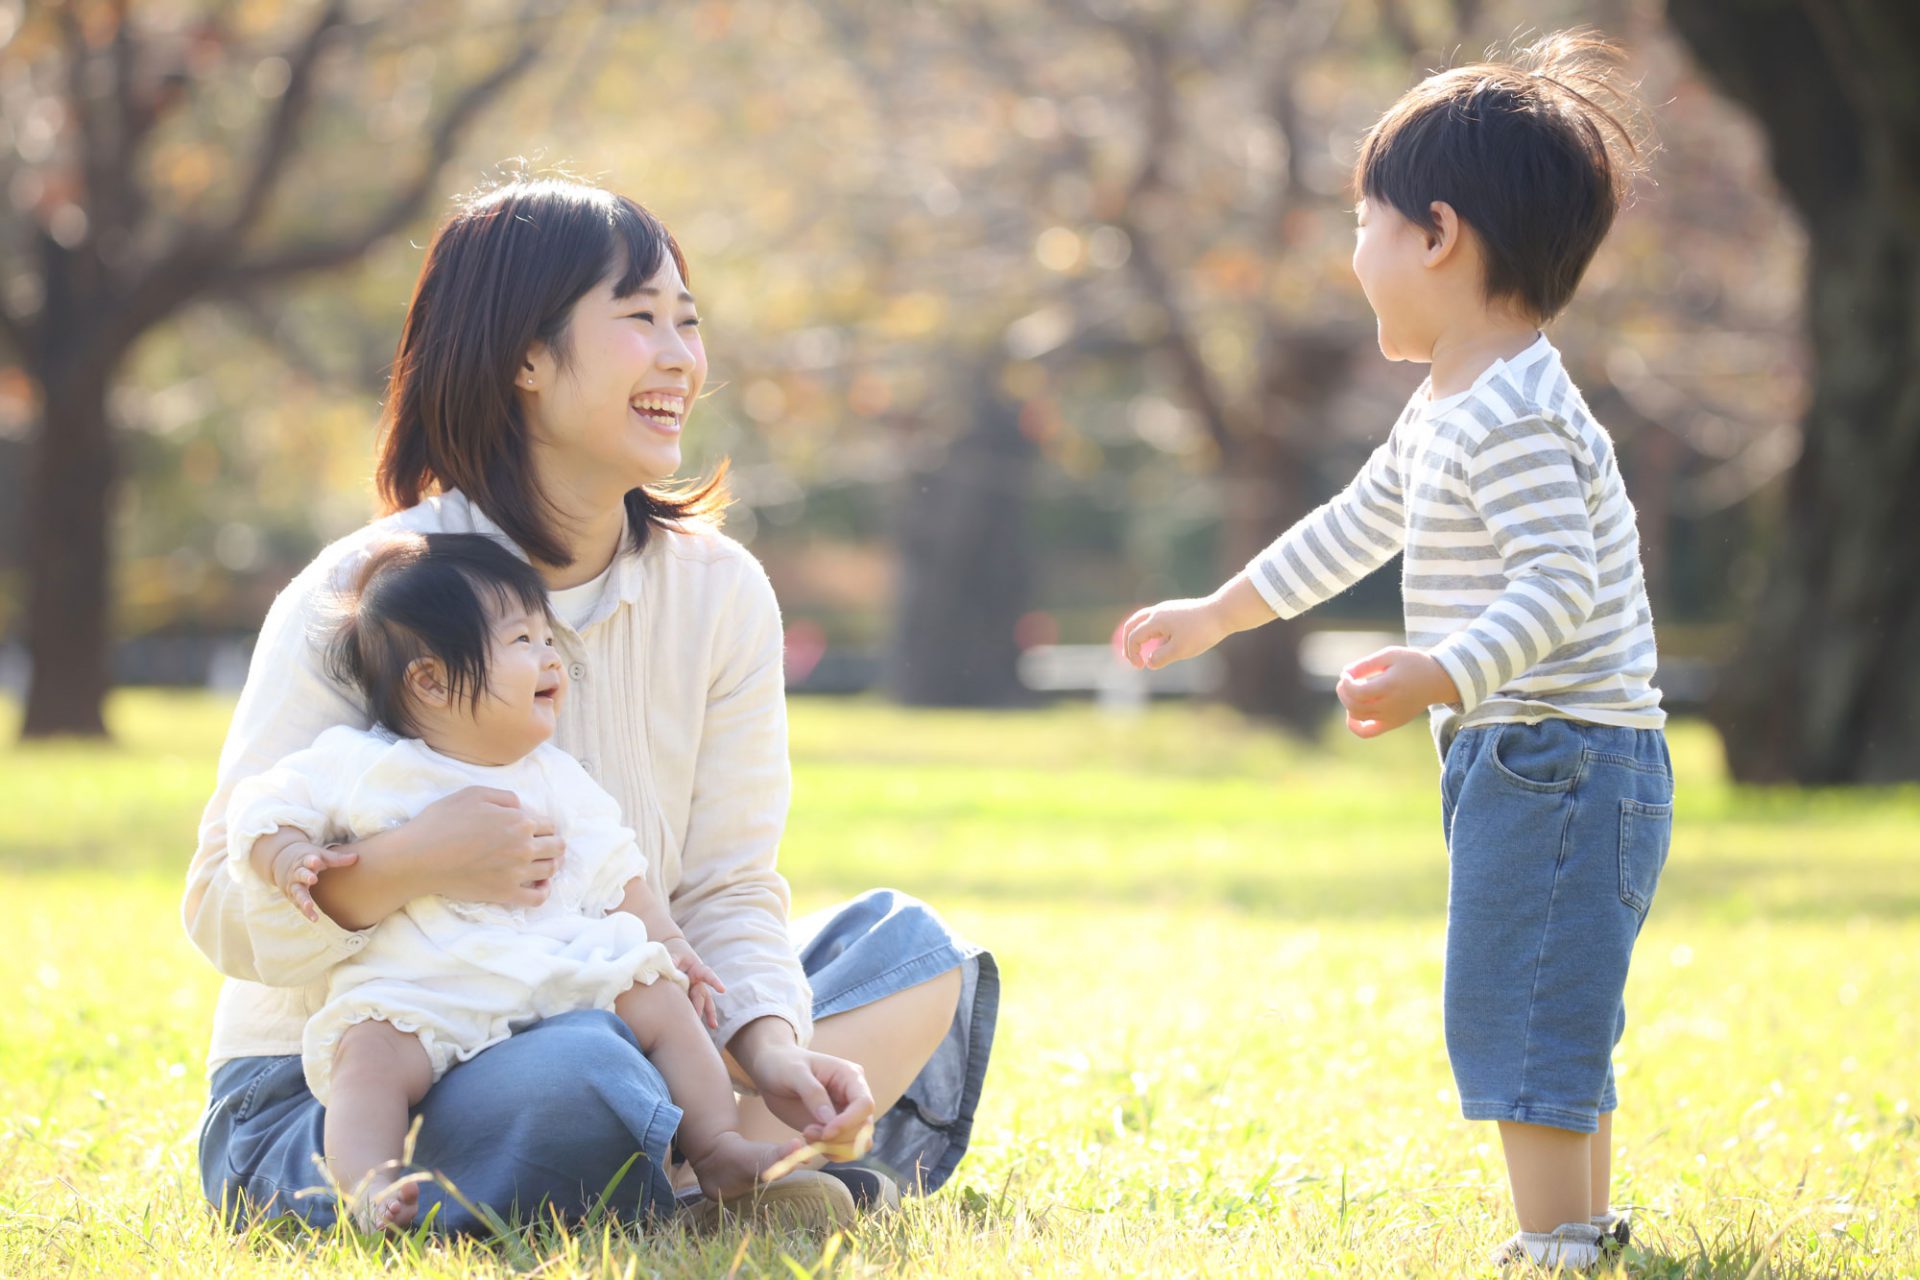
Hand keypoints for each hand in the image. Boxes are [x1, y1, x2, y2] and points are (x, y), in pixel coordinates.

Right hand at [266, 839, 359, 922]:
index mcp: (304, 861)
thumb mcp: (320, 856)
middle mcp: (297, 873)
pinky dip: (306, 912)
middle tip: (312, 879)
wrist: (280, 861)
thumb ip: (337, 859)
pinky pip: (299, 905)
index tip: (316, 860)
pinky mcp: (292, 897)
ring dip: (303, 899)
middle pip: (300, 874)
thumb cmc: (307, 859)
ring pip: (298, 892)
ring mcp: (293, 886)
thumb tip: (356, 857)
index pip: (308, 859)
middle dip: (306, 876)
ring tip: (309, 905)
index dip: (312, 860)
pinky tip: (315, 918)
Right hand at [400, 786, 564, 907]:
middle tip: (542, 846)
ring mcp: (517, 872)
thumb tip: (521, 807)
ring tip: (542, 864)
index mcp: (520, 821)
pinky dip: (544, 892)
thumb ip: (505, 798)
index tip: (534, 830)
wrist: (420, 857)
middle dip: (553, 844)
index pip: (548, 824)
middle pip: (557, 847)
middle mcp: (524, 847)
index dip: (542, 826)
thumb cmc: (443, 821)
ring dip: (551, 865)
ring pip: (551, 870)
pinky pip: (538, 898)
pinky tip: (539, 886)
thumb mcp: (474, 794)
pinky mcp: (505, 893)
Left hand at [665, 937, 724, 1029]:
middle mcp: (699, 981)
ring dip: (708, 1014)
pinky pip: (696, 1006)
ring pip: (704, 1002)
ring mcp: (697, 989)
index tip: (722, 990)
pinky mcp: (692, 996)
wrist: (676, 954)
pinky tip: (699, 1027)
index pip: (707, 974)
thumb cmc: (676, 954)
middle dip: (701, 1006)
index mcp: (697, 969)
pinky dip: (697, 1015)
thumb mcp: (674, 955)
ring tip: (713, 1026)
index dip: (714, 982)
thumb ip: (672, 961)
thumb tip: (668, 965)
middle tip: (696, 1017)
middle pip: (702, 994)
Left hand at [736, 1029, 876, 1161]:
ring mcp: (846, 1114)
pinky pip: (844, 1149)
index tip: (826, 1132)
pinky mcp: (834, 1128)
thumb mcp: (794, 1072)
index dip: (849, 1122)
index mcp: (850, 1076)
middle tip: (807, 1132)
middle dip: (837, 1138)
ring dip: (833, 1147)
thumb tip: (829, 1120)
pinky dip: (830, 1152)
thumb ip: (813, 1093)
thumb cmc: (783, 1064)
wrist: (771, 1069)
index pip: (864, 1104)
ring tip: (807, 1134)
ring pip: (857, 1142)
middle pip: (863, 1128)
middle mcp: (853, 1096)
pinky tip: (810, 1140)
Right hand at [1120, 597, 1228, 669]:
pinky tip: (1160, 644)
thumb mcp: (1180, 650)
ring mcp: (1167, 609)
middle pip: (1132, 624)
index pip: (1134, 636)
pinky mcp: (1177, 611)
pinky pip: (1156, 621)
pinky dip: (1150, 632)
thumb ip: (1161, 657)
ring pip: (1144, 620)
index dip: (1132, 653)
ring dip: (1138, 635)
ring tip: (1140, 649)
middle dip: (1128, 641)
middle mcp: (1158, 611)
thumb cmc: (1202, 632)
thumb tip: (1149, 662)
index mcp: (1155, 620)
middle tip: (1130, 657)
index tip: (1141, 667)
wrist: (1223, 612)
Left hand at [1335, 646, 1459, 737]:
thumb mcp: (1390, 655)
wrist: (1436, 680)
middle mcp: (1390, 705)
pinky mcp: (1392, 724)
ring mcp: (1391, 717)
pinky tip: (1352, 712)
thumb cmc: (1412, 664)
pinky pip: (1366, 733)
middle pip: (1354, 705)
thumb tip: (1345, 673)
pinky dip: (1354, 725)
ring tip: (1355, 690)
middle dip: (1344, 692)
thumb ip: (1366, 664)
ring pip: (1357, 717)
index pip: (1358, 692)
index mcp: (1390, 686)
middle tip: (1348, 680)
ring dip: (1348, 703)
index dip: (1346, 683)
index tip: (1346, 674)